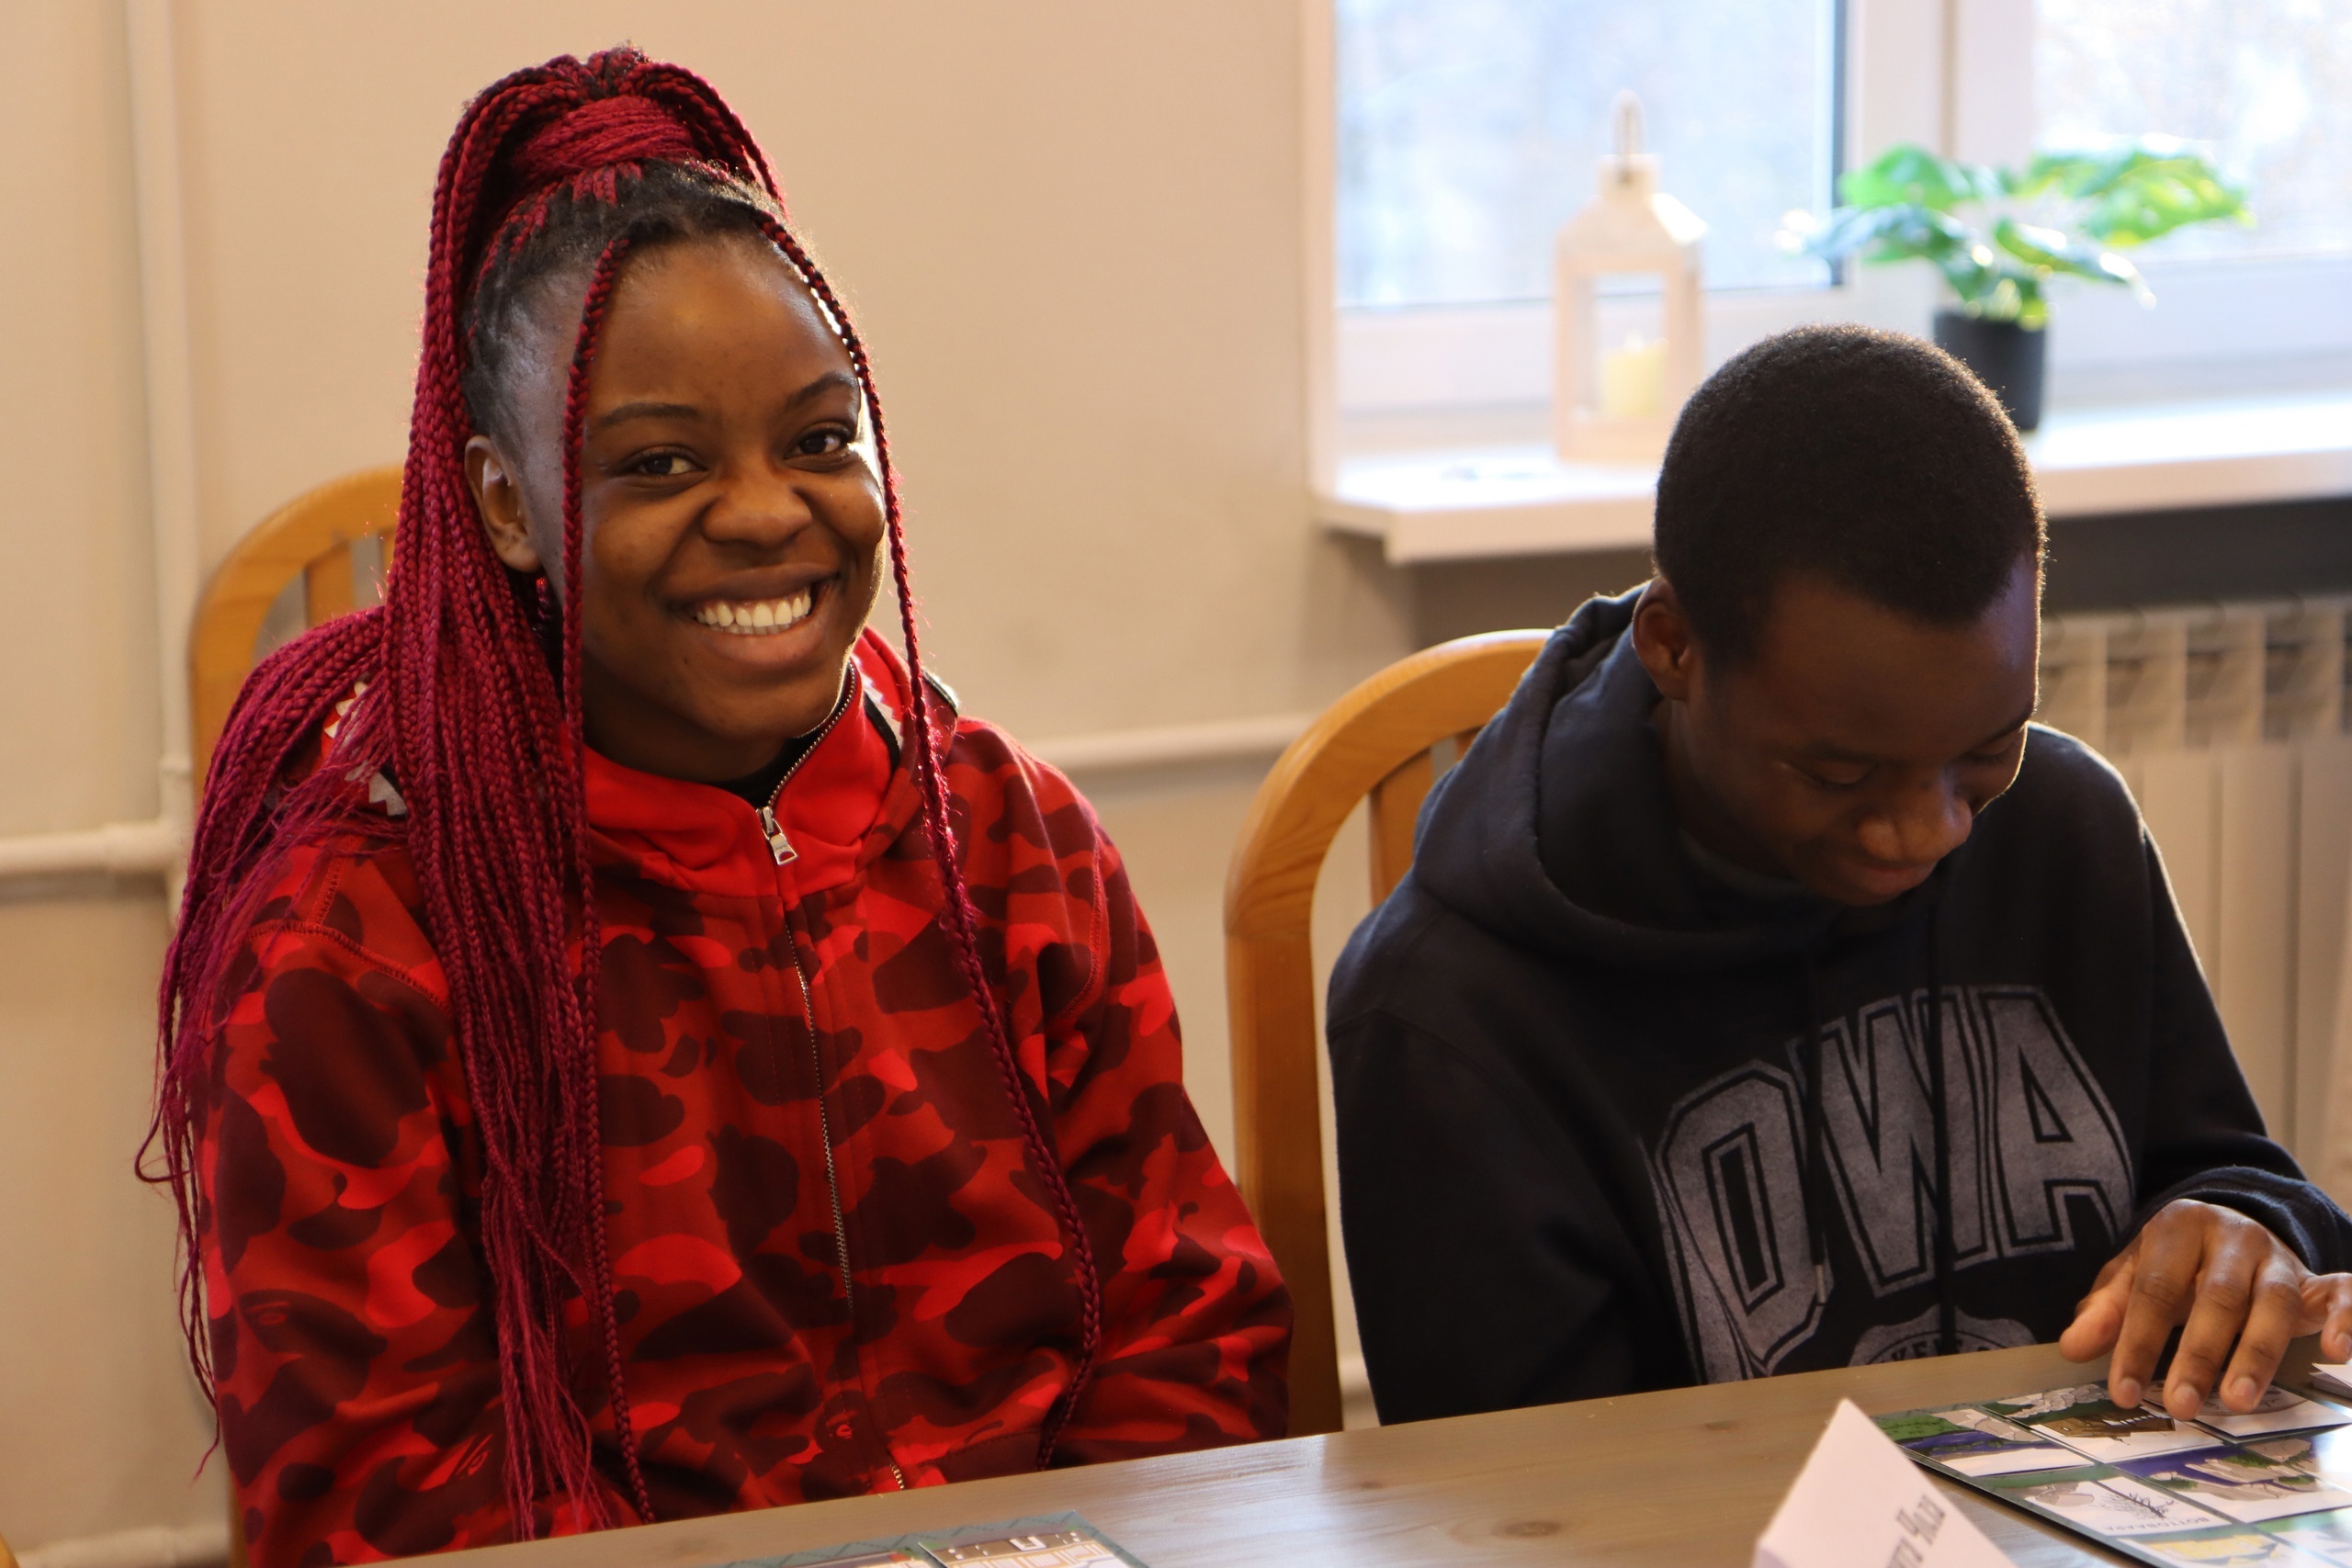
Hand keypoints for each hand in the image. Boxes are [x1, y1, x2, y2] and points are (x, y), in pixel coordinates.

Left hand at [2058, 1198, 2351, 1415]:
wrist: (2231, 1228)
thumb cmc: (2174, 1265)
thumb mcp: (2133, 1275)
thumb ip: (2106, 1310)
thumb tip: (2072, 1348)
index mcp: (2178, 1227)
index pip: (2154, 1291)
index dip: (2137, 1343)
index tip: (2124, 1392)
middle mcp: (2232, 1236)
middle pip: (2215, 1298)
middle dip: (2197, 1355)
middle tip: (2182, 1405)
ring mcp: (2278, 1256)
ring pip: (2272, 1302)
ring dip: (2256, 1353)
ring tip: (2237, 1401)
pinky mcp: (2317, 1278)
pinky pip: (2342, 1292)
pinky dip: (2345, 1319)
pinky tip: (2334, 1352)